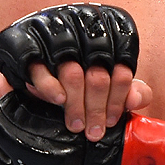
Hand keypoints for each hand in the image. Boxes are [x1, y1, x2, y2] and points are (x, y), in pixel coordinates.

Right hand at [0, 3, 149, 138]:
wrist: (34, 58)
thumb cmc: (77, 71)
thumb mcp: (105, 79)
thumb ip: (127, 89)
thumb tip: (136, 99)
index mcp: (109, 34)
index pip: (122, 69)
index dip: (119, 99)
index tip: (112, 121)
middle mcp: (83, 31)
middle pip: (98, 76)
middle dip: (97, 110)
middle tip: (93, 132)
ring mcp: (56, 38)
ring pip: (73, 74)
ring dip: (76, 106)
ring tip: (76, 125)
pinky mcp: (29, 46)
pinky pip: (40, 69)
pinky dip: (50, 88)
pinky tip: (57, 100)